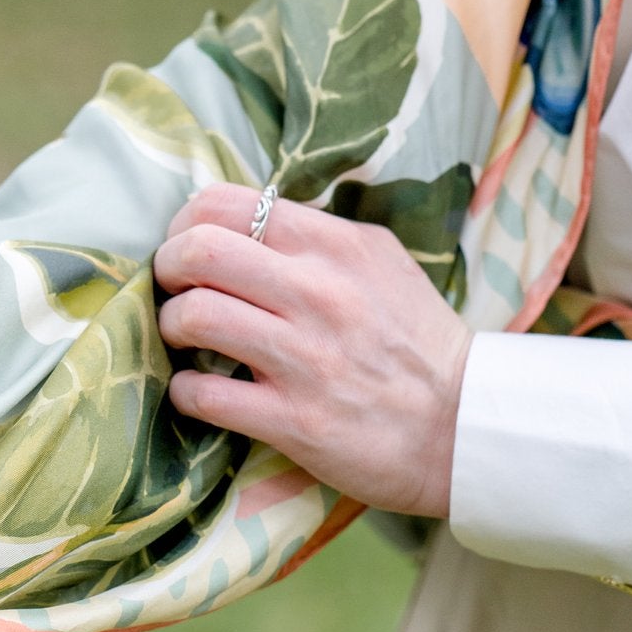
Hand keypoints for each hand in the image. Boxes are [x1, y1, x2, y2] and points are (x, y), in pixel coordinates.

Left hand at [153, 183, 471, 518]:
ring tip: (185, 339)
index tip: (187, 247)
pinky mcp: (293, 420)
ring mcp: (303, 358)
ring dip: (171, 327)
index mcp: (336, 246)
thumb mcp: (382, 263)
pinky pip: (203, 393)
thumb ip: (318, 237)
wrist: (464, 428)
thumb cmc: (417, 344)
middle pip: (197, 251)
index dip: (187, 224)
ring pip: (192, 316)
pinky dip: (184, 391)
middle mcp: (318, 293)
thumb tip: (249, 222)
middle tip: (173, 290)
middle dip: (166, 268)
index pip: (226, 203)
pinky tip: (197, 391)